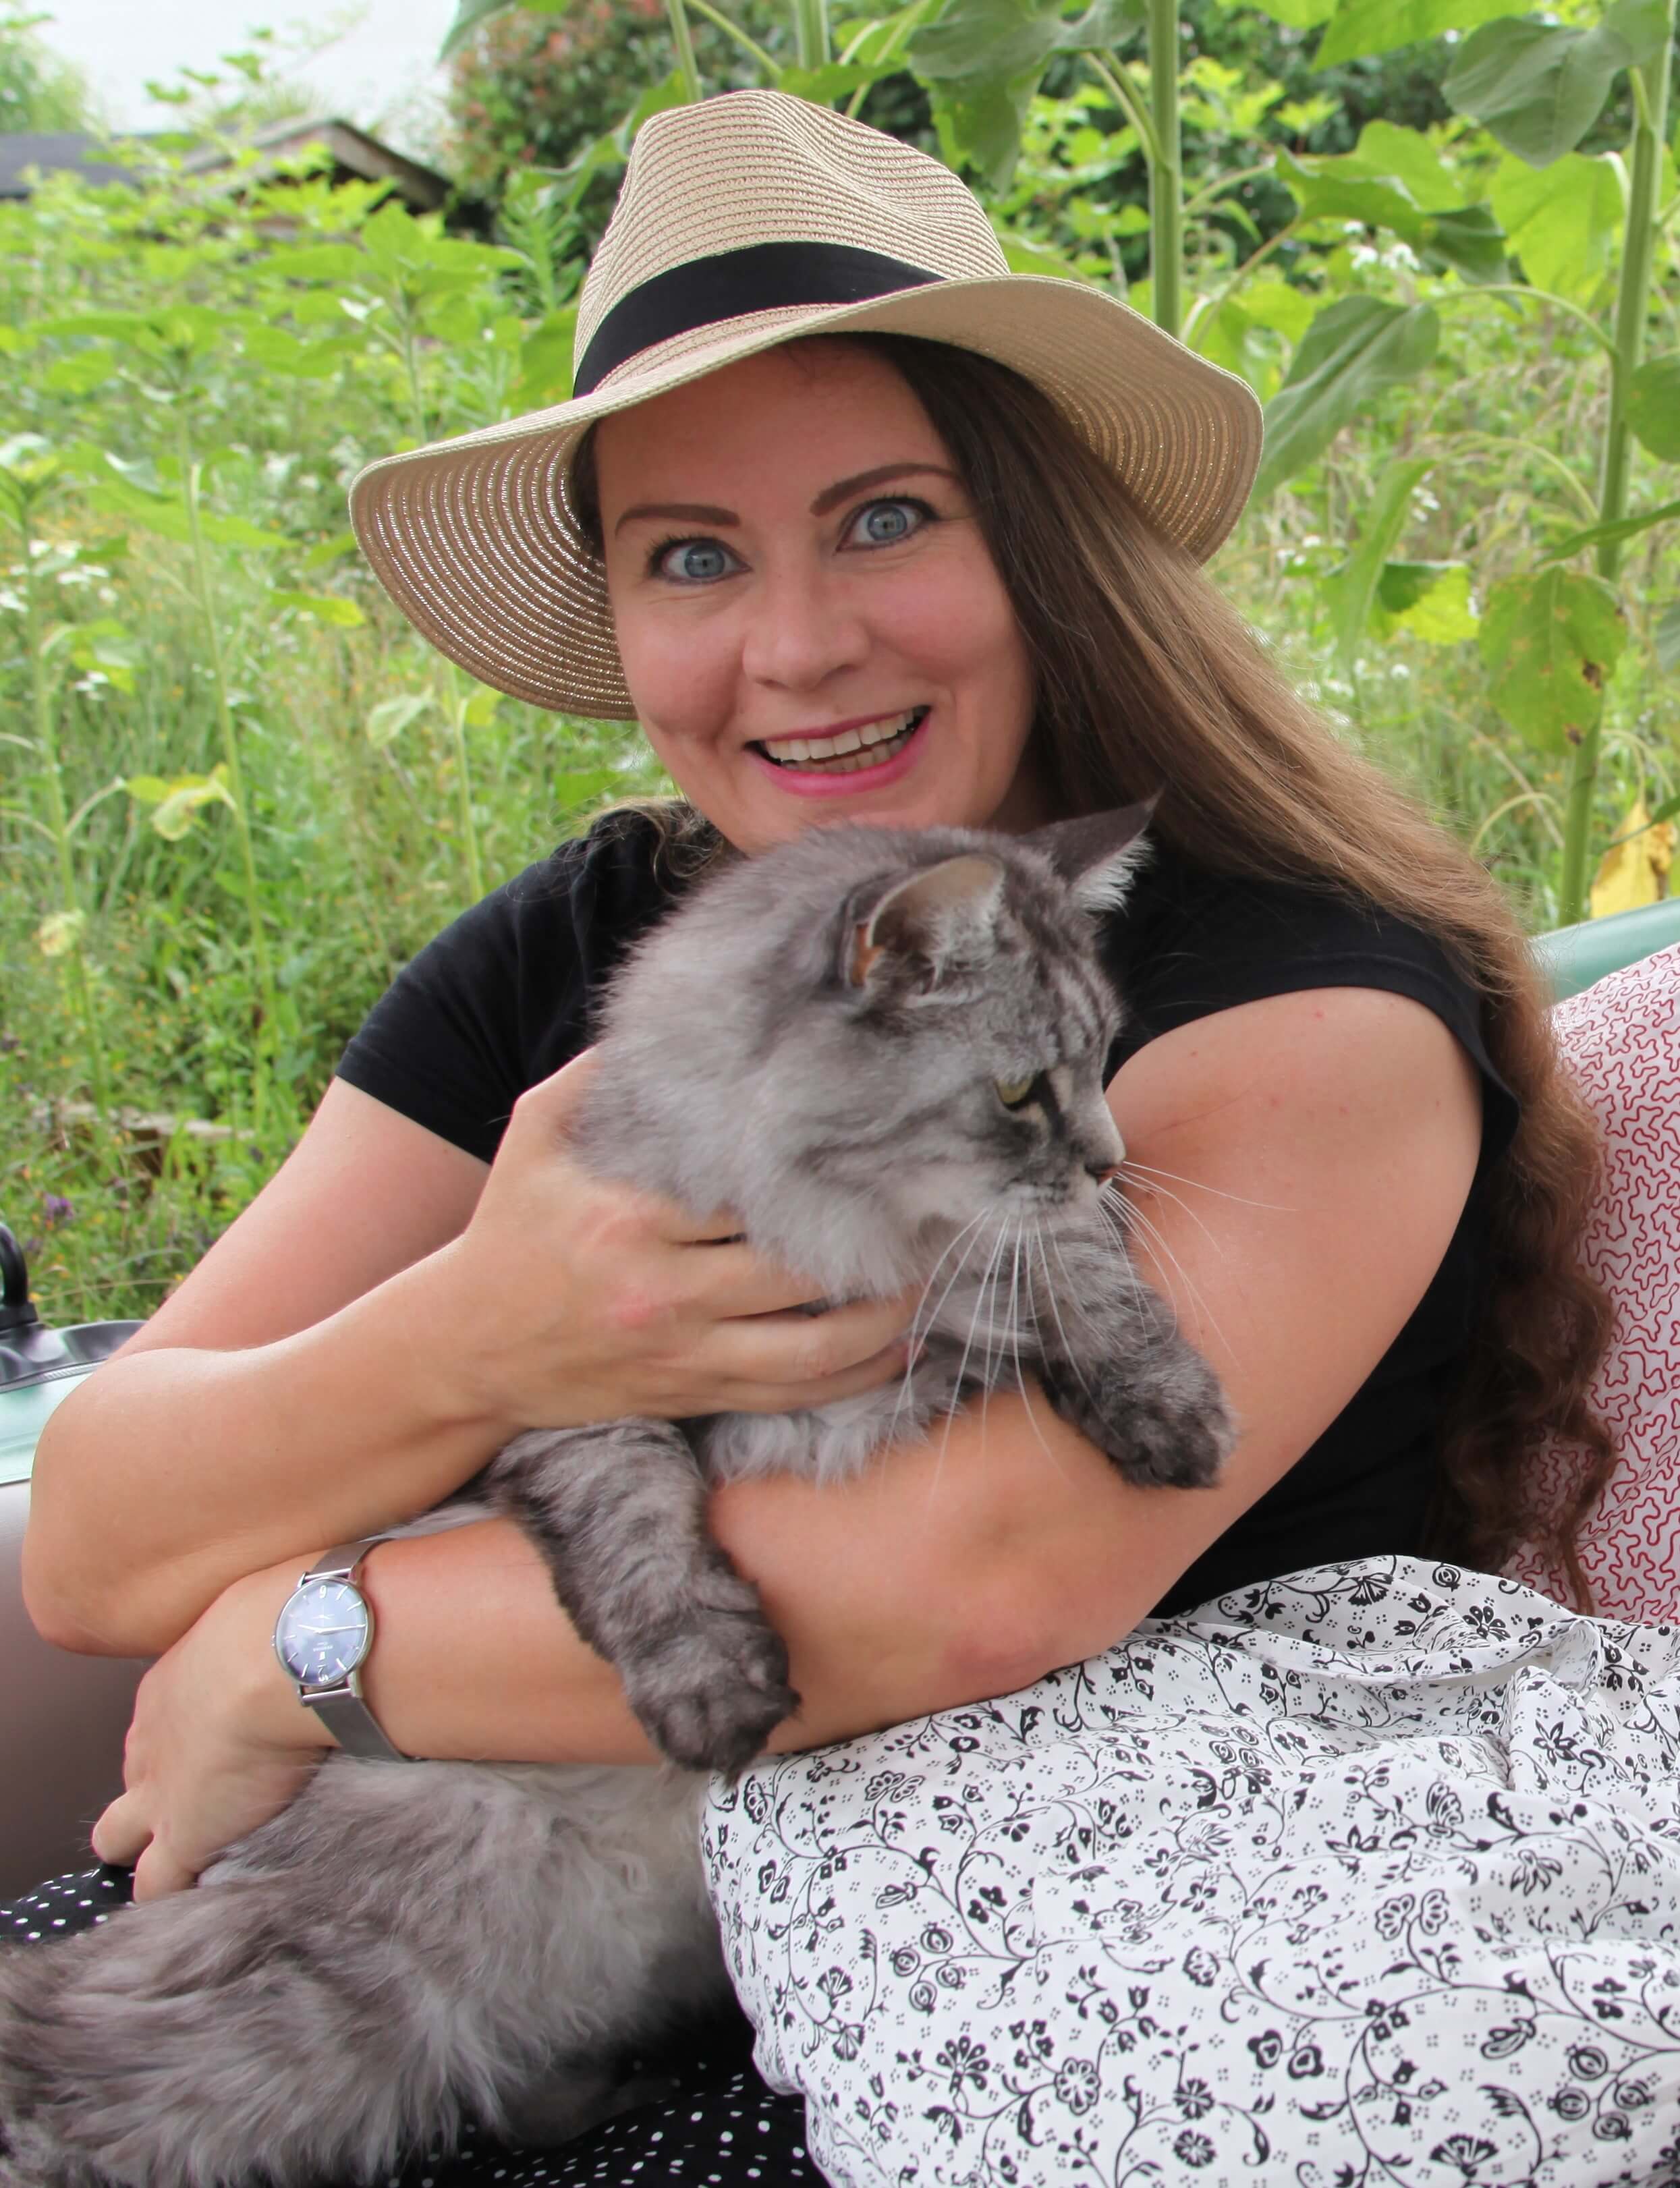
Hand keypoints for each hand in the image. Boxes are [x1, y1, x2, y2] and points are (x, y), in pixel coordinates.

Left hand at [91, 1561, 330, 1899]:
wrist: (288, 1657)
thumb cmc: (288, 1619)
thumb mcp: (264, 1612)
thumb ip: (267, 1633)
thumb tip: (306, 1618)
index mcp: (169, 1687)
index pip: (159, 1727)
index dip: (185, 1743)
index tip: (222, 1746)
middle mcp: (151, 1741)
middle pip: (129, 1778)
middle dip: (152, 1797)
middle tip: (202, 1803)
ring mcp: (159, 1793)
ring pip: (116, 1838)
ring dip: (149, 1850)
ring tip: (190, 1861)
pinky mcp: (183, 1838)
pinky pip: (157, 1887)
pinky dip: (176, 1892)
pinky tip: (206, 1894)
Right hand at [439, 1048, 923, 1433]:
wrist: (462, 1349)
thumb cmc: (509, 1229)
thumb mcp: (537, 1134)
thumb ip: (605, 1076)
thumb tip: (681, 1023)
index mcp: (629, 1214)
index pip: (752, 1190)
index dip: (827, 1171)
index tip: (879, 1147)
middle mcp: (661, 1287)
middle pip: (798, 1267)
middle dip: (876, 1244)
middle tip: (931, 1209)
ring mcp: (681, 1350)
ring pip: (813, 1345)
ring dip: (886, 1317)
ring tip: (928, 1279)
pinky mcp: (691, 1393)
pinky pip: (792, 1394)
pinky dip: (858, 1376)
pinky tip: (901, 1348)